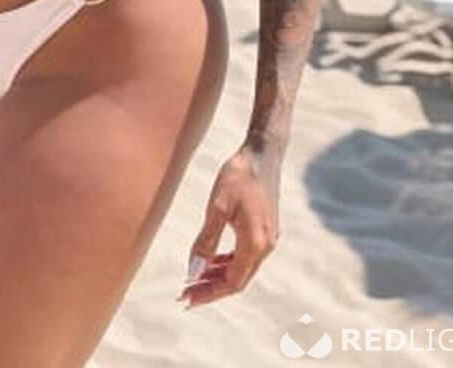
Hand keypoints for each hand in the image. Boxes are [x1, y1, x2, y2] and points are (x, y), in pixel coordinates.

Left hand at [177, 143, 280, 307]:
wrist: (262, 152)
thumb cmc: (238, 176)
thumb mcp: (217, 207)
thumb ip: (205, 242)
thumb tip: (193, 272)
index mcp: (255, 244)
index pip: (232, 283)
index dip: (208, 293)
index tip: (186, 299)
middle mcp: (266, 246)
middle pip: (238, 280)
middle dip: (211, 288)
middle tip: (185, 294)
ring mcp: (268, 238)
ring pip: (242, 269)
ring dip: (218, 276)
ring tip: (194, 278)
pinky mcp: (265, 229)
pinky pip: (246, 255)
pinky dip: (228, 262)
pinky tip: (212, 260)